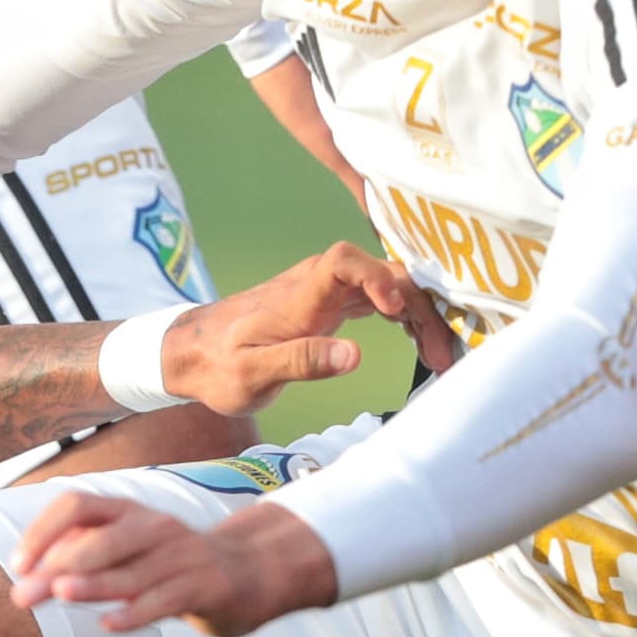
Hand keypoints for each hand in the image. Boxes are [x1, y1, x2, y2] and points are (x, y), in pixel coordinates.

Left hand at [9, 493, 337, 636]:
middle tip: (24, 596)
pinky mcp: (206, 587)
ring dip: (94, 581)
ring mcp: (183, 556)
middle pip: (102, 537)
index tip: (18, 563)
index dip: (44, 530)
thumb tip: (30, 571)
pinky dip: (136, 611)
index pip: (78, 505)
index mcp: (130, 513)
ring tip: (61, 592)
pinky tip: (109, 624)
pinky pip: (166, 599)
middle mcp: (154, 528)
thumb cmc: (173, 566)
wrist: (250, 574)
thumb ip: (86, 555)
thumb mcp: (130, 551)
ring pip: (132, 569)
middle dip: (58, 563)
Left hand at [158, 244, 450, 412]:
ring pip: (389, 286)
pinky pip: (380, 300)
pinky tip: (423, 343)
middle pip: (382, 274)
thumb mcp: (251, 375)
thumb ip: (301, 362)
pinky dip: (406, 318)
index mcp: (297, 294)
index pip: (343, 261)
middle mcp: (317, 284)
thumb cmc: (218, 365)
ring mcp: (327, 291)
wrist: (194, 352)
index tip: (395, 310)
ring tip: (440, 358)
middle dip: (420, 307)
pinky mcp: (331, 304)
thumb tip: (354, 355)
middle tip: (442, 354)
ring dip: (420, 316)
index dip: (375, 277)